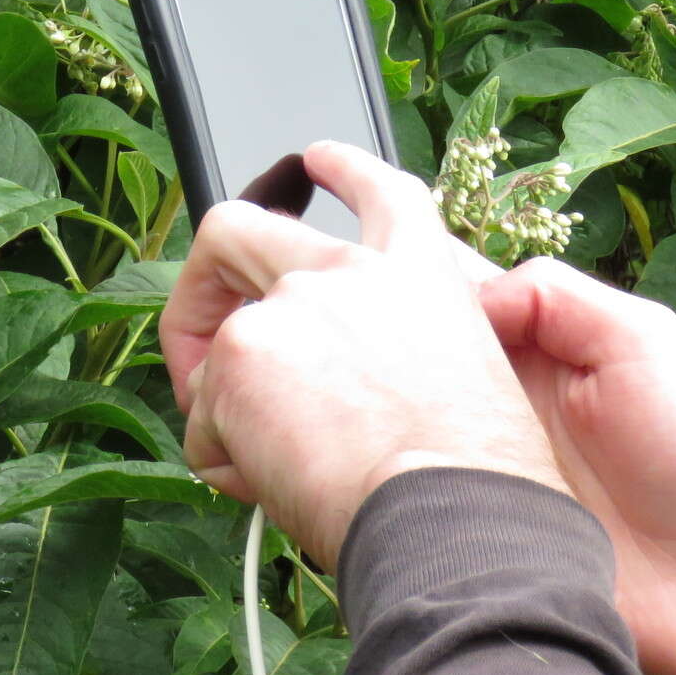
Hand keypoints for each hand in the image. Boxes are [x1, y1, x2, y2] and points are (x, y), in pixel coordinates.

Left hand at [160, 141, 565, 571]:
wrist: (456, 515)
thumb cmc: (473, 485)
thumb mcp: (457, 388)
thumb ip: (387, 356)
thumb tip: (322, 388)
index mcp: (419, 275)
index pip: (379, 191)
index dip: (341, 170)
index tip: (317, 160)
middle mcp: (349, 271)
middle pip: (237, 228)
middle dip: (203, 278)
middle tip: (207, 330)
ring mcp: (288, 303)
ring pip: (211, 345)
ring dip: (219, 402)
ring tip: (253, 459)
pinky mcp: (239, 351)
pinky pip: (202, 420)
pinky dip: (225, 459)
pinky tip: (267, 485)